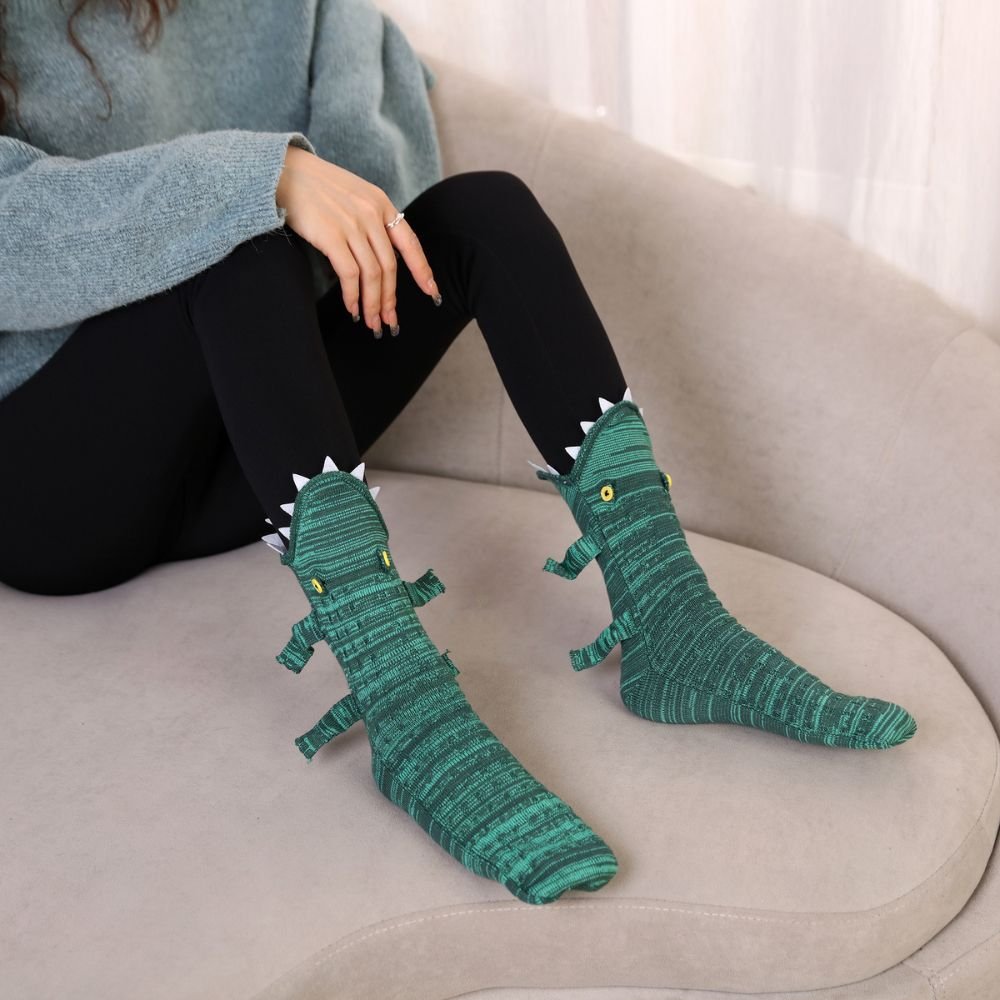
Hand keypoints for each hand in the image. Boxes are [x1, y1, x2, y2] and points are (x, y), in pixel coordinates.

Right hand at [275, 144, 440, 334]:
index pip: (410, 243)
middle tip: (390, 322)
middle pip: (389, 267)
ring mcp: (352, 225)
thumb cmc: (316, 187)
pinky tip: (353, 309)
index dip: (422, 270)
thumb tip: (380, 258)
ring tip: (372, 323)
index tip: (432, 293)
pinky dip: (353, 296)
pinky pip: (350, 275)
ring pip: (372, 275)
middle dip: (390, 299)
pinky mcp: (331, 236)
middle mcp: (371, 214)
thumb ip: (371, 220)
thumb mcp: (355, 195)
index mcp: (381, 203)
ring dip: (373, 304)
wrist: (283, 171)